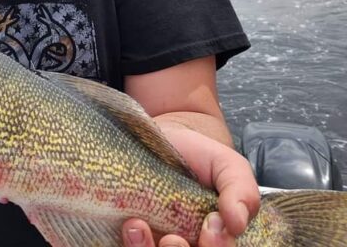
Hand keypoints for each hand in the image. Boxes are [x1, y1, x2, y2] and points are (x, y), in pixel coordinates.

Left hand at [120, 125, 260, 246]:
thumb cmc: (198, 156)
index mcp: (216, 238)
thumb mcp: (228, 166)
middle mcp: (188, 244)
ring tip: (139, 225)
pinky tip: (131, 225)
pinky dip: (131, 245)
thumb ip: (242, 191)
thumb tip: (237, 223)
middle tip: (174, 238)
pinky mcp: (130, 236)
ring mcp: (157, 242)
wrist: (159, 137)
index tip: (211, 229)